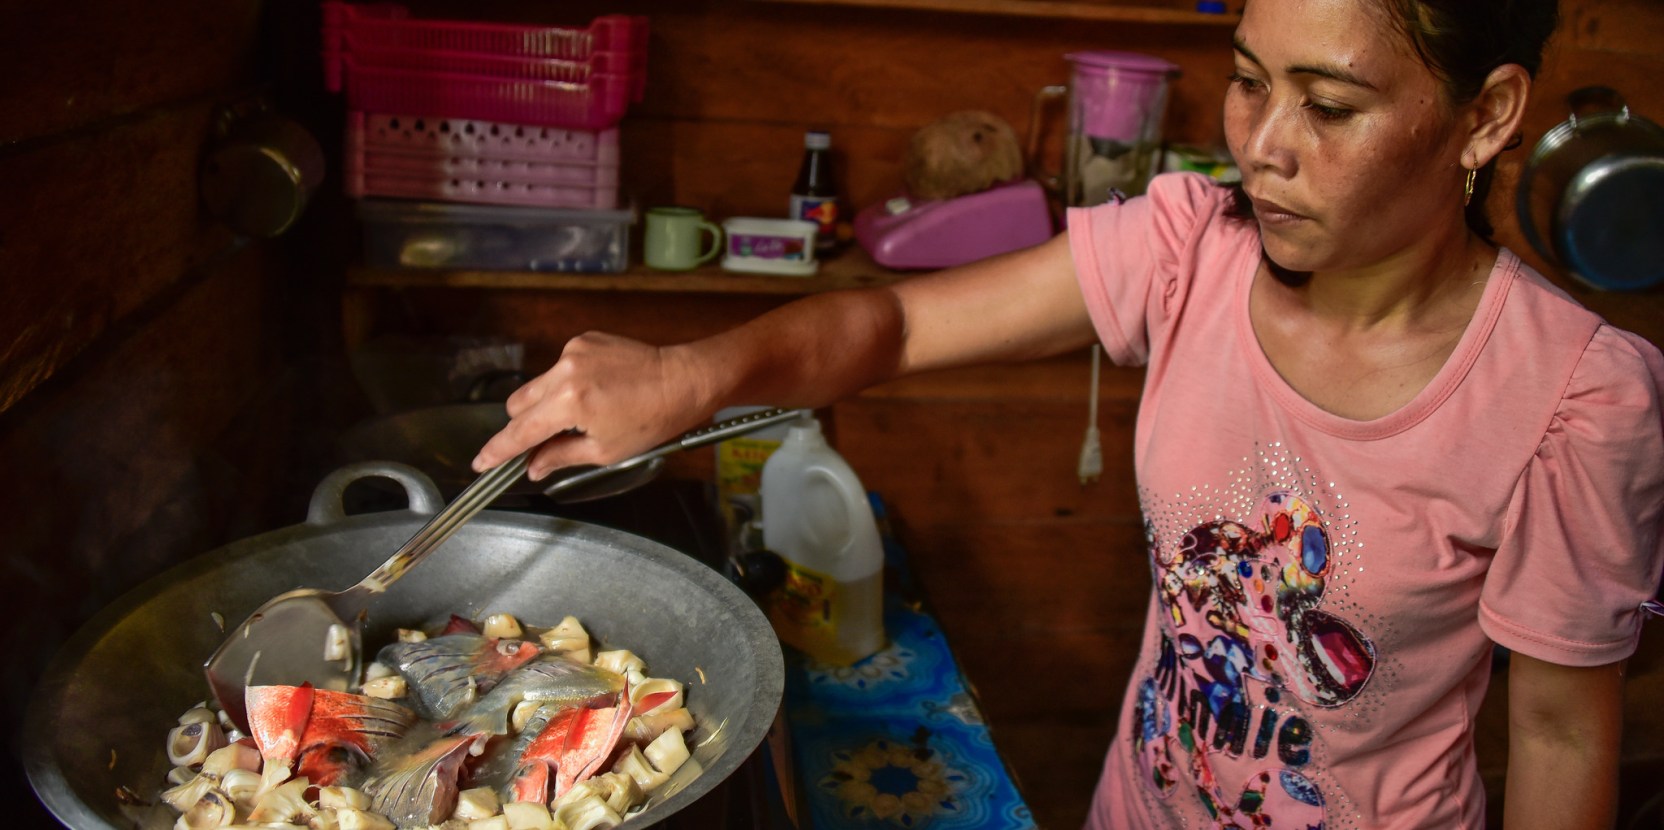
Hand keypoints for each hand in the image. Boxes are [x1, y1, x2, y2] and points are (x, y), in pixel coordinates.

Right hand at [470, 332, 703, 480]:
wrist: (683, 380)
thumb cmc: (653, 419)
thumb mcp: (606, 451)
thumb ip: (561, 457)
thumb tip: (533, 467)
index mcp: (570, 403)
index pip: (521, 431)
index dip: (498, 451)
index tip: (482, 462)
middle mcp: (566, 371)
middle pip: (518, 404)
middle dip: (525, 426)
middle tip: (544, 442)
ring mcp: (574, 350)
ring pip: (538, 385)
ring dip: (547, 404)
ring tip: (583, 416)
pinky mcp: (584, 340)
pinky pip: (560, 368)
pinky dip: (567, 384)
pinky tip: (595, 393)